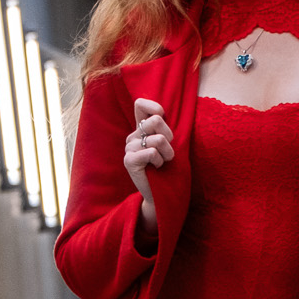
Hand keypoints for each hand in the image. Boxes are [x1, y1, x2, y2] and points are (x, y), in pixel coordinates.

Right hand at [123, 96, 173, 231]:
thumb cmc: (168, 168)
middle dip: (169, 136)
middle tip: (168, 151)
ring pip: (157, 139)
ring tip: (163, 162)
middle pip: (156, 121)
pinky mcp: (129, 161)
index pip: (140, 104)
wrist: (161, 193)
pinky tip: (156, 169)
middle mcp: (132, 137)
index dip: (155, 108)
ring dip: (167, 153)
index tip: (163, 120)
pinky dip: (160, 161)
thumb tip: (162, 113)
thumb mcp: (168, 144)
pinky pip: (152, 152)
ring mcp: (129, 148)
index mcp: (140, 129)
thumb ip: (163, 128)